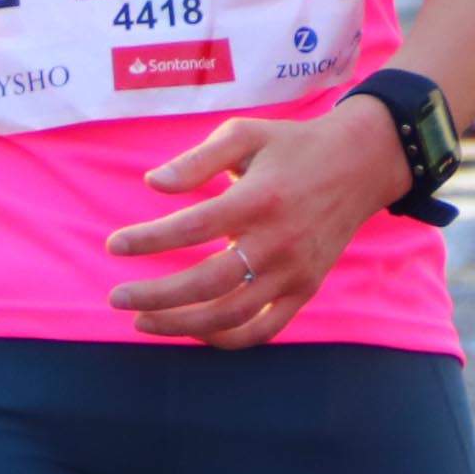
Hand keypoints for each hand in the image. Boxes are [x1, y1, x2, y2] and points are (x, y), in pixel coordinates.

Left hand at [103, 95, 415, 348]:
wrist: (360, 165)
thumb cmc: (291, 146)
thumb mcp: (245, 134)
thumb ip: (197, 159)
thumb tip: (154, 185)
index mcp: (258, 199)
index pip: (191, 227)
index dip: (148, 240)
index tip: (115, 245)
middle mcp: (277, 240)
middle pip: (206, 282)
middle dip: (154, 296)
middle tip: (117, 297)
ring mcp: (294, 271)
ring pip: (230, 314)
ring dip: (181, 324)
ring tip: (142, 321)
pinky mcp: (305, 289)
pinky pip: (263, 329)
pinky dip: (226, 339)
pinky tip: (193, 330)